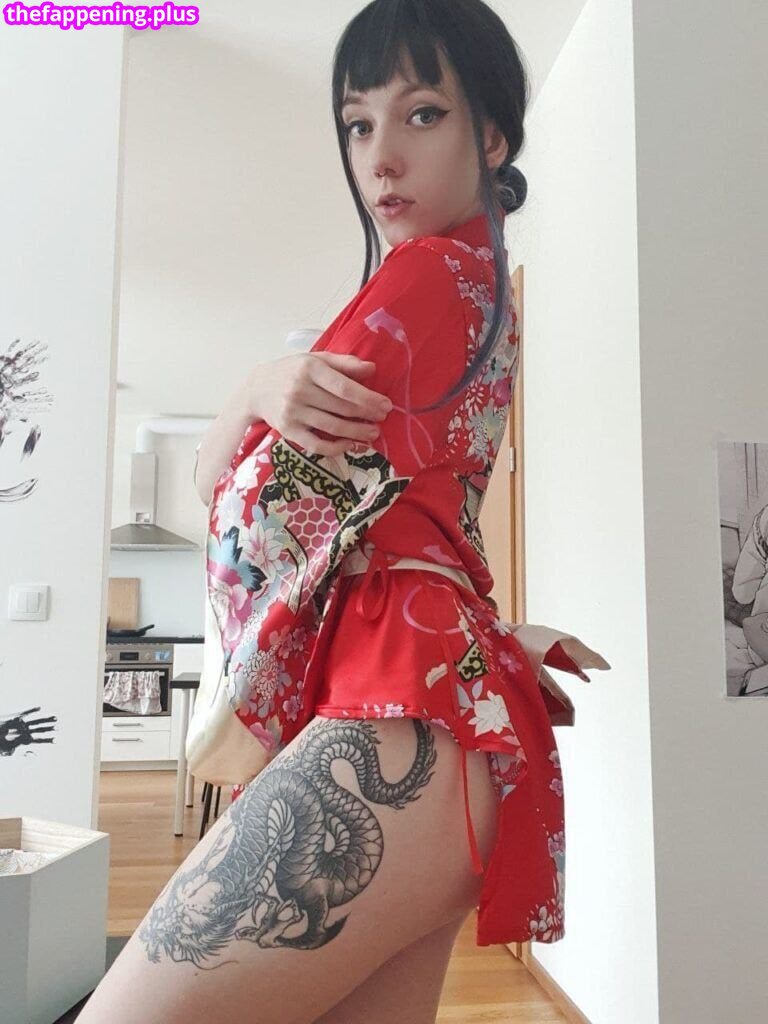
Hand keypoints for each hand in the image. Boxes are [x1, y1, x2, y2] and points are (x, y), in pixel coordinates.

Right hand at [237, 352, 392, 456]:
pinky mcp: (288, 431)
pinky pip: (315, 444)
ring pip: (331, 427)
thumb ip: (344, 363)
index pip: (344, 387)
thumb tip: (372, 368)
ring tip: (373, 433)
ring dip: (356, 432)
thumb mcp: (316, 359)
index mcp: (309, 369)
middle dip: (366, 415)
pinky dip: (335, 447)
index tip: (385, 404)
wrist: (257, 389)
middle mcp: (299, 390)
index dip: (367, 398)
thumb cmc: (292, 372)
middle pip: (341, 407)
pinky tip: (350, 444)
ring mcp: (292, 412)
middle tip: (382, 418)